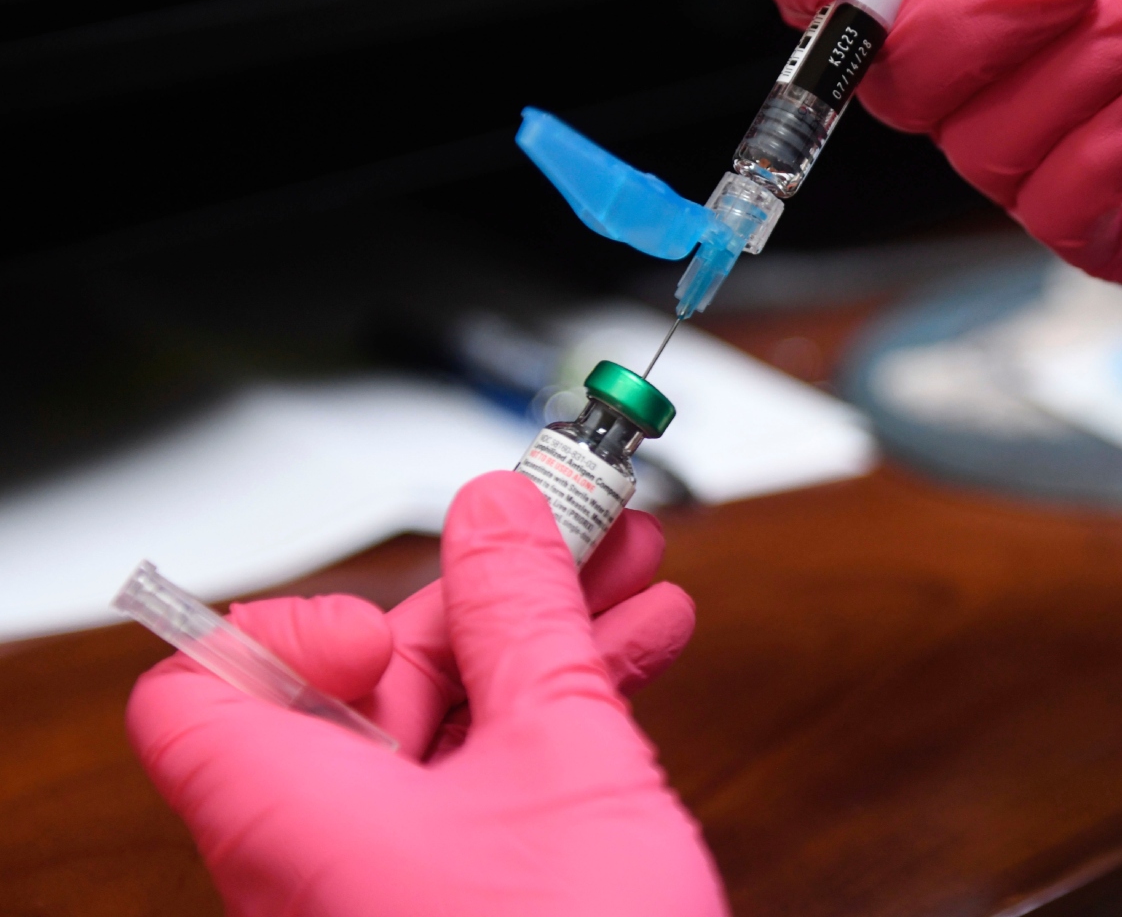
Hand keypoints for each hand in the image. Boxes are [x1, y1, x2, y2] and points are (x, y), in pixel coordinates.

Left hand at [127, 472, 726, 916]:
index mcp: (290, 817)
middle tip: (573, 531)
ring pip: (447, 727)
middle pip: (364, 684)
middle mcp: (319, 855)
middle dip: (485, 591)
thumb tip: (497, 519)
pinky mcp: (462, 903)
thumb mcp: (565, 759)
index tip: (415, 590)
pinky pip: (490, 781)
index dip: (300, 621)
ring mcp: (394, 884)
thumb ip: (525, 619)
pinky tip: (639, 655)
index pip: (206, 686)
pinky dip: (558, 711)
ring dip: (543, 639)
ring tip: (632, 576)